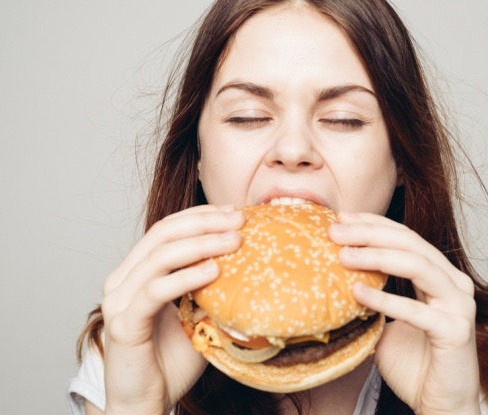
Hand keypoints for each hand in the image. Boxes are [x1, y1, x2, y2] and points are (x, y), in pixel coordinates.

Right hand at [100, 205, 243, 414]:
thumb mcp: (198, 313)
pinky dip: (187, 277)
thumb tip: (248, 260)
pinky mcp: (123, 324)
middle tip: (239, 220)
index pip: (167, 228)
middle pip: (163, 233)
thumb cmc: (173, 359)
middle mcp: (122, 280)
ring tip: (234, 241)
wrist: (147, 402)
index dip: (200, 215)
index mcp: (137, 272)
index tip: (234, 211)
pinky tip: (214, 271)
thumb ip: (211, 287)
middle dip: (204, 222)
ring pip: (160, 257)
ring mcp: (119, 301)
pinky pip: (156, 291)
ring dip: (201, 244)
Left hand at [330, 212, 480, 414]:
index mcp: (440, 275)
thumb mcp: (387, 323)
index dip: (374, 224)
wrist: (439, 404)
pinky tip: (357, 293)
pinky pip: (416, 310)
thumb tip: (337, 279)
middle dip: (370, 234)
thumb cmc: (415, 364)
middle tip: (335, 231)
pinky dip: (385, 300)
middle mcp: (454, 283)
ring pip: (418, 265)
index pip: (406, 237)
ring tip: (343, 256)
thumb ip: (374, 298)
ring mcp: (459, 305)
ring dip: (376, 257)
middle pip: (411, 244)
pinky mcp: (456, 331)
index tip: (341, 218)